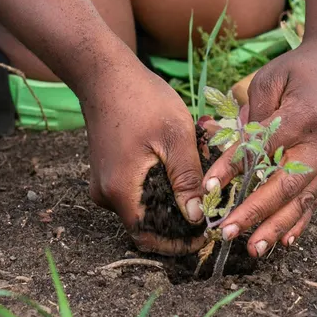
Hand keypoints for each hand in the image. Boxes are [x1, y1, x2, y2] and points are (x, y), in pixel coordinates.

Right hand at [82, 48, 205, 255]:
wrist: (104, 73)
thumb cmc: (141, 99)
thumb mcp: (176, 137)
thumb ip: (187, 179)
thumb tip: (197, 217)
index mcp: (121, 191)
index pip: (148, 237)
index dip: (177, 243)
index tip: (204, 236)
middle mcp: (107, 193)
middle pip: (148, 221)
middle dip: (181, 216)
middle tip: (212, 202)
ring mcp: (105, 181)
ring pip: (145, 202)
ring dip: (173, 194)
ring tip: (201, 172)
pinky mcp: (109, 169)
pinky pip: (137, 187)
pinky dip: (161, 180)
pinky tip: (181, 158)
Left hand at [203, 40, 316, 256]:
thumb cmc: (299, 69)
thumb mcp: (269, 79)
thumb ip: (252, 115)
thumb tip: (232, 152)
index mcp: (303, 115)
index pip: (262, 147)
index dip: (234, 168)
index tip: (208, 187)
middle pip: (285, 184)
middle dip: (254, 211)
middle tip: (226, 231)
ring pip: (302, 200)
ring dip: (275, 226)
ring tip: (253, 248)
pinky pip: (315, 200)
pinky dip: (299, 222)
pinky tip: (283, 242)